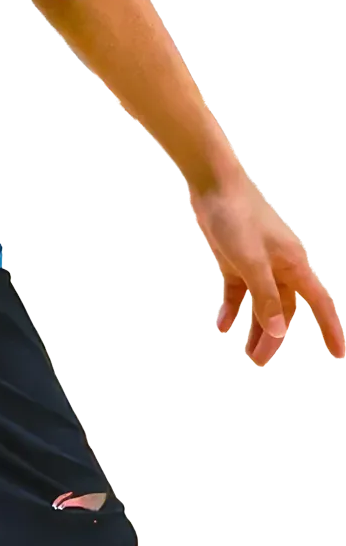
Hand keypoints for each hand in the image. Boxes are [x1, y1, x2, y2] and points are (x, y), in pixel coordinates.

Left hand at [188, 171, 343, 367]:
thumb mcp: (251, 262)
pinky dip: (233, 309)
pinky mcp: (237, 260)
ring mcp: (259, 264)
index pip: (320, 304)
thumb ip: (265, 297)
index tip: (339, 355)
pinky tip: (223, 326)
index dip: (331, 330)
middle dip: (275, 337)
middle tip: (259, 361)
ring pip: (263, 304)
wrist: (213, 183)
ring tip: (248, 353)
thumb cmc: (237, 217)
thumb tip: (279, 332)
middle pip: (285, 310)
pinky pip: (239, 292)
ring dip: (256, 327)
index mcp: (295, 266)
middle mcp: (282, 267)